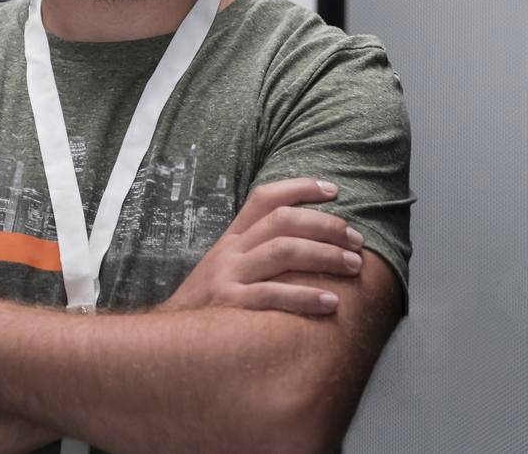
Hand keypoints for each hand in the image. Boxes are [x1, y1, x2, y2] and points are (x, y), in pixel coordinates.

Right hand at [159, 177, 364, 315]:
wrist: (170, 340)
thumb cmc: (210, 305)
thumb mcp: (226, 269)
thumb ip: (258, 254)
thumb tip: (311, 245)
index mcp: (232, 239)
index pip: (265, 198)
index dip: (300, 187)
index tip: (334, 190)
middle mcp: (231, 252)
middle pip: (282, 221)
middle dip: (325, 226)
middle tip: (357, 240)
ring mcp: (230, 277)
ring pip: (283, 252)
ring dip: (324, 255)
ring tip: (353, 265)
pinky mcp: (231, 306)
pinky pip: (273, 296)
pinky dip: (305, 297)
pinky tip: (331, 303)